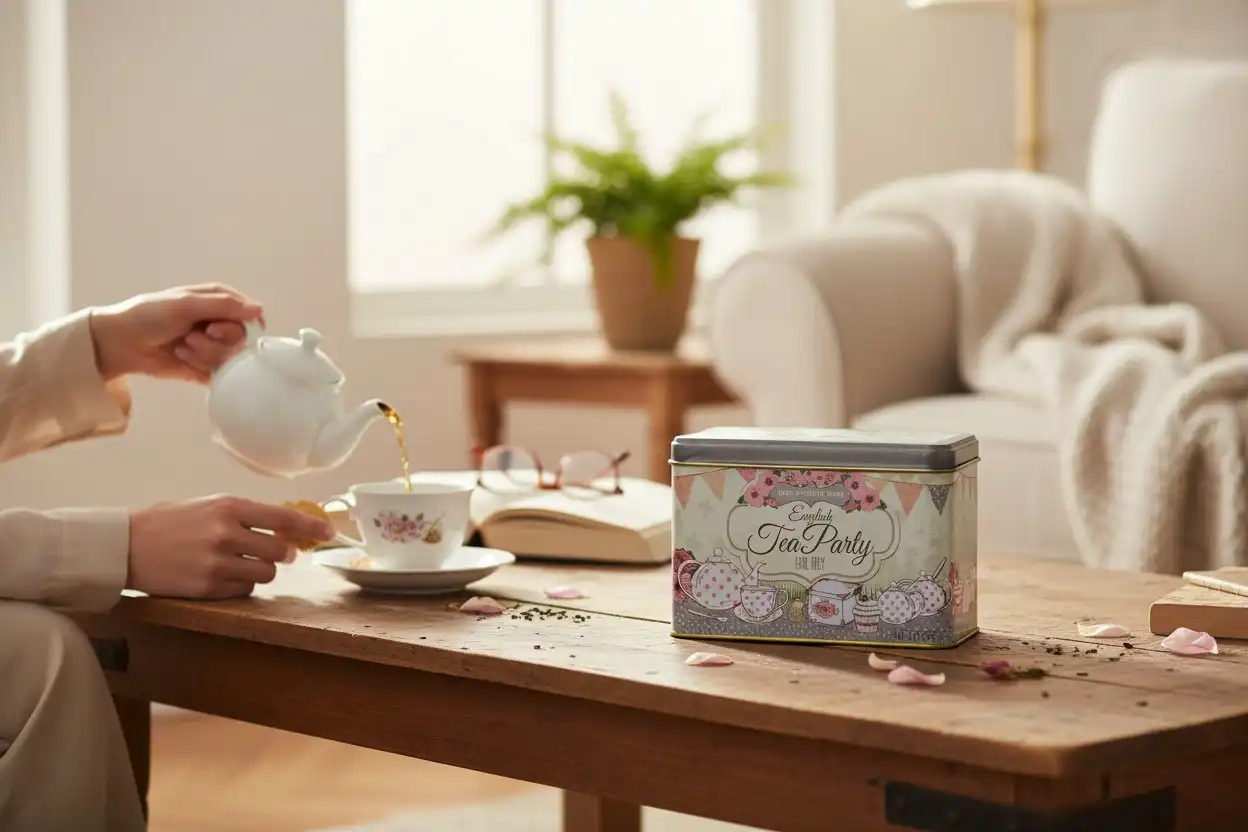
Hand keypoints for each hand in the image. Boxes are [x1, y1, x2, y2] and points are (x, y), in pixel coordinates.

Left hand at [89, 284, 263, 383]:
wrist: (120, 343)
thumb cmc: (150, 315)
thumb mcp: (187, 304)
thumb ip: (225, 306)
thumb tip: (260, 310)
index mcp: (218, 302)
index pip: (249, 315)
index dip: (238, 324)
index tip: (216, 328)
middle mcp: (219, 323)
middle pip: (241, 339)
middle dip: (216, 341)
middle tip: (191, 337)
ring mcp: (212, 346)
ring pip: (229, 358)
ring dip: (204, 354)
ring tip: (181, 347)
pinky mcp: (204, 367)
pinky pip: (218, 373)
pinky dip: (201, 367)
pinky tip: (182, 359)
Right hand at [127, 495, 335, 599]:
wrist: (124, 545)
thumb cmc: (169, 522)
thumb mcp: (208, 505)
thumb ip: (244, 515)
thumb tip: (286, 528)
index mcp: (228, 506)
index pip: (284, 518)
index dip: (311, 527)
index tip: (328, 533)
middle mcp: (225, 533)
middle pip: (279, 552)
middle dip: (282, 555)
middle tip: (272, 553)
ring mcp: (216, 563)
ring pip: (265, 575)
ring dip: (260, 572)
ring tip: (239, 564)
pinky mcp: (206, 588)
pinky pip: (243, 592)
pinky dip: (241, 587)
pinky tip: (222, 577)